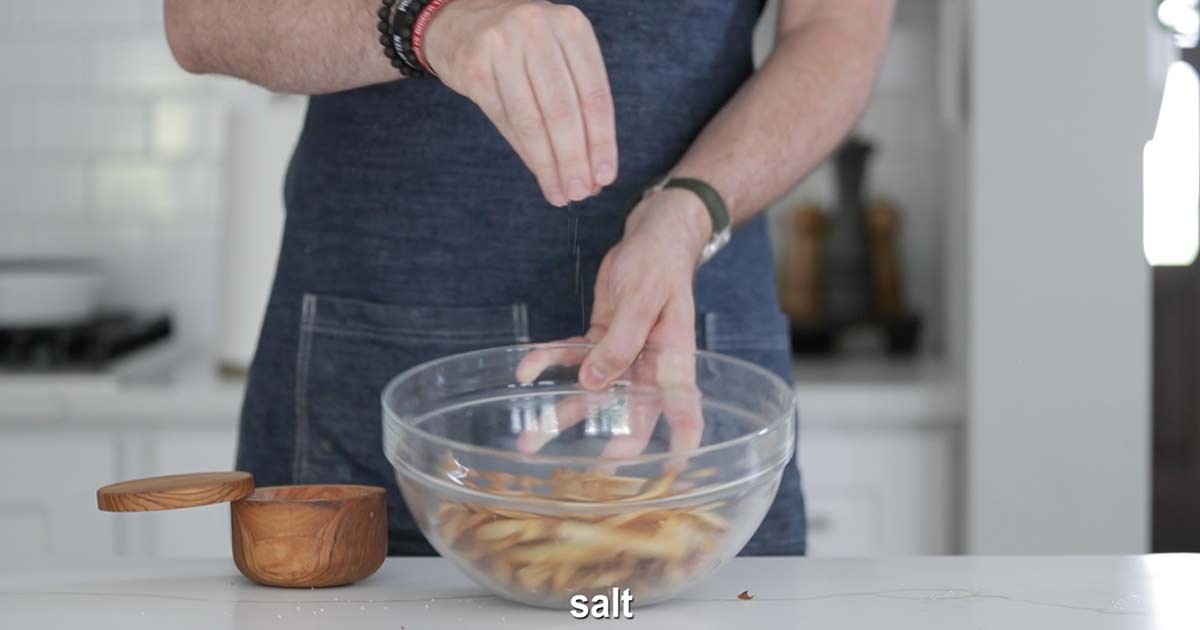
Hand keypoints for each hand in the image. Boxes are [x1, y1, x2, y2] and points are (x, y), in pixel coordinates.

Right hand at [423, 0, 616, 205]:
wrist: (459, 19)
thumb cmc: (522, 46)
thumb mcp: (559, 54)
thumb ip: (578, 101)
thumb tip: (594, 169)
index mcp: (571, 26)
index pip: (594, 93)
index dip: (602, 140)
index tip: (606, 176)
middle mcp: (538, 28)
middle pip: (564, 110)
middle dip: (575, 158)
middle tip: (581, 192)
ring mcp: (502, 45)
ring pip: (533, 120)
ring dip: (549, 164)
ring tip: (561, 193)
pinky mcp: (474, 66)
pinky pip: (505, 119)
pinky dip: (526, 152)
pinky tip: (539, 173)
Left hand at [515, 188, 712, 458]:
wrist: (652, 237)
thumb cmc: (660, 264)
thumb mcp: (642, 299)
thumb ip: (620, 342)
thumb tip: (594, 385)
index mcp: (673, 360)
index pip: (685, 410)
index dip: (680, 445)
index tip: (667, 476)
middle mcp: (649, 367)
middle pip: (630, 416)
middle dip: (605, 445)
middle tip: (579, 476)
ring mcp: (623, 357)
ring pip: (590, 395)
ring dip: (559, 415)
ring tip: (528, 442)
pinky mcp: (600, 341)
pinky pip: (571, 358)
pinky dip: (547, 362)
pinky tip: (523, 370)